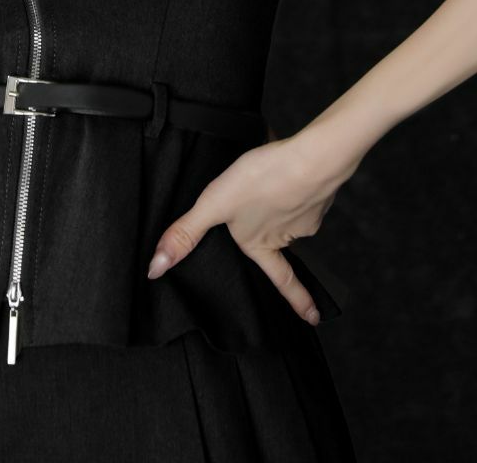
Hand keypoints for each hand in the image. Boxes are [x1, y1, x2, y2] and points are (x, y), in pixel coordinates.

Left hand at [145, 129, 356, 323]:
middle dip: (281, 226)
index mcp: (261, 243)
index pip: (282, 279)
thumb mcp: (215, 204)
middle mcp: (287, 235)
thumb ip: (187, 233)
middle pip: (282, 236)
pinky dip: (298, 180)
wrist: (311, 158)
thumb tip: (155, 269)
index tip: (313, 318)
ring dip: (285, 197)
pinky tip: (289, 164)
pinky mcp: (320, 193)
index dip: (298, 300)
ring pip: (293, 209)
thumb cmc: (262, 181)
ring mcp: (308, 215)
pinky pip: (306, 189)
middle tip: (275, 208)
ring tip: (273, 175)